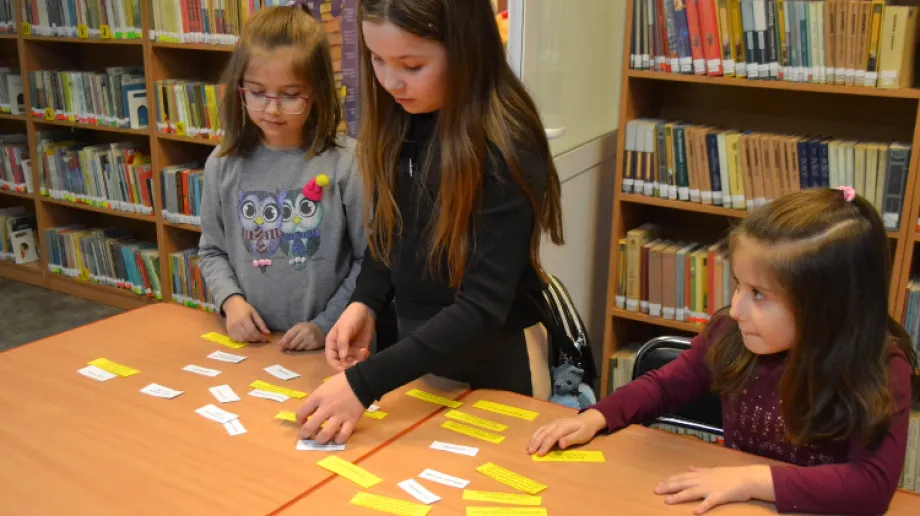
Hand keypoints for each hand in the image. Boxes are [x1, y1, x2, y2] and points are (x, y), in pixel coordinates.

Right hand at [223, 295, 269, 342]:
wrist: (232, 306)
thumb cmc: (245, 308)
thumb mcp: (255, 313)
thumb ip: (261, 323)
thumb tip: (268, 333)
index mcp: (244, 318)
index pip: (252, 331)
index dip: (259, 336)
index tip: (265, 338)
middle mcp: (236, 325)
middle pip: (247, 336)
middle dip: (256, 339)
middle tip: (261, 339)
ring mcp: (231, 329)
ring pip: (242, 340)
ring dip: (250, 341)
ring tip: (255, 338)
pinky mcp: (228, 332)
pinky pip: (236, 340)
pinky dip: (243, 341)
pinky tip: (247, 337)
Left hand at [279, 322, 324, 350]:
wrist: (321, 328)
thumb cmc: (307, 328)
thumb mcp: (298, 328)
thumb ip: (289, 335)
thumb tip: (280, 345)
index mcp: (299, 327)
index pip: (289, 336)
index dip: (283, 343)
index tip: (279, 348)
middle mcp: (305, 333)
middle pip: (292, 344)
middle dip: (290, 346)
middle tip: (291, 345)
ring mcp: (311, 339)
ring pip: (298, 348)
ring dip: (297, 347)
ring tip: (300, 343)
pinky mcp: (315, 344)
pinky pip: (305, 350)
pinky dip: (303, 348)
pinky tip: (306, 344)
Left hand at [295, 372, 365, 443]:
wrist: (361, 380)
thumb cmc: (341, 382)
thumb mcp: (324, 387)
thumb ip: (316, 400)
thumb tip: (310, 414)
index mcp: (318, 397)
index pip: (301, 412)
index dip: (299, 420)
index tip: (302, 421)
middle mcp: (326, 408)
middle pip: (310, 427)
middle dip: (305, 434)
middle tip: (306, 436)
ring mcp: (339, 416)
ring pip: (325, 434)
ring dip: (320, 440)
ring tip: (320, 439)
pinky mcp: (351, 421)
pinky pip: (343, 435)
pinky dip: (338, 440)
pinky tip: (336, 439)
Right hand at [325, 303, 373, 370]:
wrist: (365, 311)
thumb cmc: (350, 318)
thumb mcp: (345, 329)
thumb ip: (343, 343)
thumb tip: (343, 357)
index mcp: (332, 344)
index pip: (331, 359)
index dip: (336, 366)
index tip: (344, 368)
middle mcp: (341, 349)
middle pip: (342, 363)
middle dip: (349, 365)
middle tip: (356, 363)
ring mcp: (351, 350)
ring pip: (352, 363)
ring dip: (357, 362)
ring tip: (363, 353)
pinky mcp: (360, 350)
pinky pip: (361, 359)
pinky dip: (364, 358)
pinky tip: (366, 351)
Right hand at [526, 408, 606, 455]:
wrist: (588, 419)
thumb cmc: (585, 430)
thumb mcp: (581, 436)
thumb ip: (570, 439)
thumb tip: (560, 444)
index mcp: (563, 427)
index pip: (551, 437)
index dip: (545, 446)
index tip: (539, 454)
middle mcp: (555, 424)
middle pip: (543, 433)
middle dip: (535, 443)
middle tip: (529, 452)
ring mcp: (553, 423)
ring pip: (540, 430)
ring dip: (533, 439)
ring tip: (528, 448)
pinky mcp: (552, 424)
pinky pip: (541, 429)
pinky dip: (535, 435)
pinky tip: (532, 441)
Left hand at [654, 465, 773, 514]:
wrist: (746, 478)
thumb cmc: (730, 475)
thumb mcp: (712, 470)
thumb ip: (700, 470)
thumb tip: (689, 468)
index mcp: (700, 475)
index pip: (681, 477)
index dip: (669, 480)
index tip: (658, 484)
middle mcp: (702, 480)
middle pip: (682, 483)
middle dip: (668, 487)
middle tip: (655, 491)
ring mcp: (710, 488)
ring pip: (691, 492)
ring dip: (678, 497)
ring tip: (667, 501)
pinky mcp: (719, 496)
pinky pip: (709, 502)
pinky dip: (702, 507)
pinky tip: (694, 512)